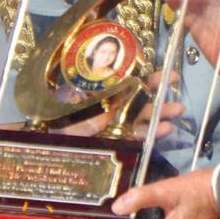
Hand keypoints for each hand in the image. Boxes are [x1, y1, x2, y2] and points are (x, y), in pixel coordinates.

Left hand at [49, 69, 184, 139]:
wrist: (42, 143)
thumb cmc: (54, 121)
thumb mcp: (75, 106)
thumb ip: (95, 102)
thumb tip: (115, 90)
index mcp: (100, 95)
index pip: (129, 84)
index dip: (148, 79)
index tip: (167, 75)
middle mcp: (108, 109)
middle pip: (138, 101)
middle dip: (159, 96)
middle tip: (177, 92)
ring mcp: (112, 127)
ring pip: (141, 119)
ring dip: (159, 115)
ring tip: (177, 111)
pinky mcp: (114, 143)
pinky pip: (135, 137)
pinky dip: (151, 133)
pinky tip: (164, 129)